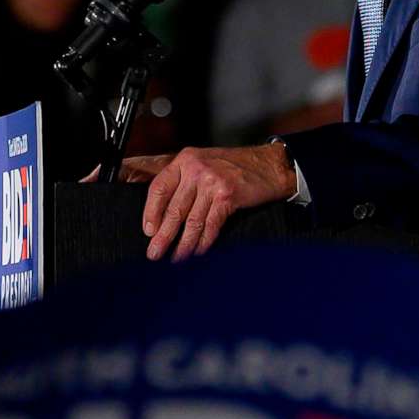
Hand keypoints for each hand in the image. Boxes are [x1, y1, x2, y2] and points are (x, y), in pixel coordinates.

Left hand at [123, 145, 295, 260]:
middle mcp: (196, 169)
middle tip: (154, 252)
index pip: (159, 188)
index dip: (151, 212)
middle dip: (163, 235)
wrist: (269, 165)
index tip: (148, 230)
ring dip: (183, 244)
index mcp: (186, 160)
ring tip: (175, 258)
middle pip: (173, 208)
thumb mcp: (204, 162)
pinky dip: (203, 242)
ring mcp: (212, 183)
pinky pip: (210, 225)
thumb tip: (164, 212)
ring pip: (192, 221)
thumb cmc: (237, 165)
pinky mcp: (227, 196)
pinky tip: (197, 251)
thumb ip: (185, 180)